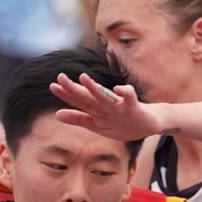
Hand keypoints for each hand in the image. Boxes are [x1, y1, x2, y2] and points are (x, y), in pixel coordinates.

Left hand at [50, 72, 165, 141]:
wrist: (150, 124)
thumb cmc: (122, 123)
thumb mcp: (98, 125)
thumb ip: (79, 119)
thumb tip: (56, 114)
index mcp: (96, 109)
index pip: (78, 101)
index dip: (66, 95)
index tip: (52, 86)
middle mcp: (106, 105)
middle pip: (88, 97)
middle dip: (74, 88)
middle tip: (60, 77)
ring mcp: (120, 105)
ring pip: (105, 96)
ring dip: (95, 88)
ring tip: (83, 78)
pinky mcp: (134, 107)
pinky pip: (130, 98)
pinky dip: (125, 93)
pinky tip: (118, 89)